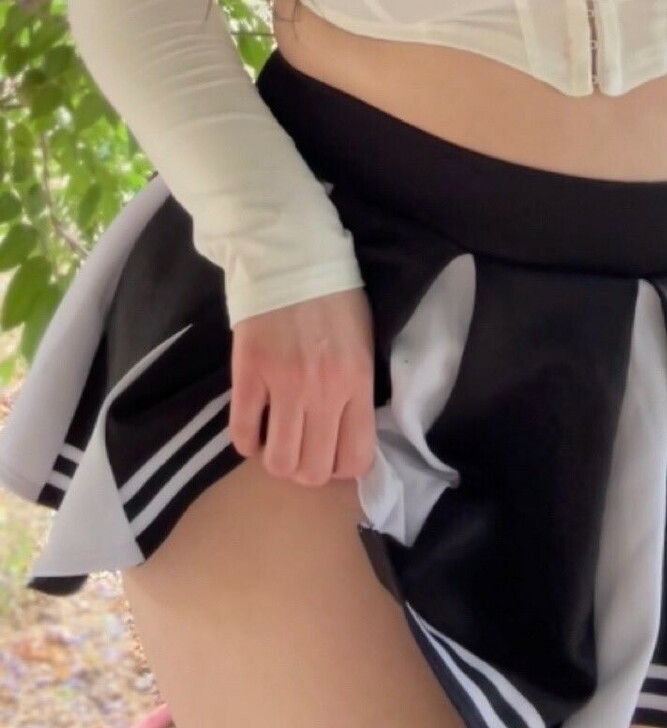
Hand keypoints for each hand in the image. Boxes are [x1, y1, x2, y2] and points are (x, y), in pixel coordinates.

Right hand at [228, 285, 377, 487]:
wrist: (292, 256)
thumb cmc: (335, 297)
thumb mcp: (363, 342)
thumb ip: (357, 390)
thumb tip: (346, 433)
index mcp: (357, 382)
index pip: (355, 458)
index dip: (341, 467)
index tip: (332, 454)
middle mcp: (323, 391)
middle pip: (313, 470)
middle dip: (307, 470)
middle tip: (302, 449)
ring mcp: (284, 385)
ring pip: (279, 462)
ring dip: (277, 460)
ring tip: (277, 440)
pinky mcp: (248, 375)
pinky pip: (242, 433)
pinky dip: (247, 441)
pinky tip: (253, 428)